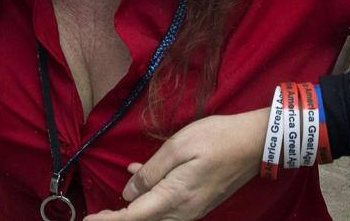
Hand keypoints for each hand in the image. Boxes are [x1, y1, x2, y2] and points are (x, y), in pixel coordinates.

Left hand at [83, 109, 266, 220]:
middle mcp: (184, 211)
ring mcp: (193, 209)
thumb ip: (151, 171)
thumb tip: (129, 193)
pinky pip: (167, 207)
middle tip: (94, 217)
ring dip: (132, 213)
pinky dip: (149, 199)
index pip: (132, 218)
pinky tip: (137, 179)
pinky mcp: (199, 202)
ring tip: (110, 207)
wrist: (255, 143)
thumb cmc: (218, 138)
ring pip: (154, 217)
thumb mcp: (179, 146)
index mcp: (175, 197)